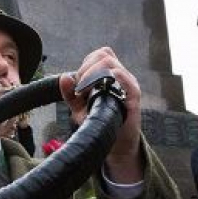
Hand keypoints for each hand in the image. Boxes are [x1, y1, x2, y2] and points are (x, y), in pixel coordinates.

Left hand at [60, 47, 142, 183]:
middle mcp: (121, 76)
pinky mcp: (134, 96)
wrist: (116, 144)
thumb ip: (70, 94)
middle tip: (80, 87)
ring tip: (86, 90)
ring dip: (92, 73)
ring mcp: (129, 84)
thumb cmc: (100, 123)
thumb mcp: (80, 109)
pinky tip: (99, 88)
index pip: (99, 55)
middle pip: (103, 54)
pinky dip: (112, 77)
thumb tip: (63, 77)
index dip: (85, 64)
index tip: (77, 82)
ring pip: (111, 63)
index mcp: (111, 75)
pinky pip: (126, 79)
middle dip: (86, 68)